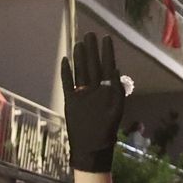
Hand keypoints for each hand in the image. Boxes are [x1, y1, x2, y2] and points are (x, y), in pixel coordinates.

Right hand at [61, 33, 125, 173]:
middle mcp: (94, 90)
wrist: (91, 148)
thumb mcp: (116, 109)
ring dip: (79, 58)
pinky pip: (68, 84)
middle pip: (93, 66)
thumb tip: (115, 70)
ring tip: (79, 44)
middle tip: (90, 35)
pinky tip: (65, 61)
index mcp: (107, 91)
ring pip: (81, 72)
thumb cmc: (106, 131)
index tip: (106, 38)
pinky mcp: (71, 101)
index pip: (108, 67)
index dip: (107, 53)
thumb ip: (116, 90)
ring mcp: (82, 95)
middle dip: (92, 51)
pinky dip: (66, 73)